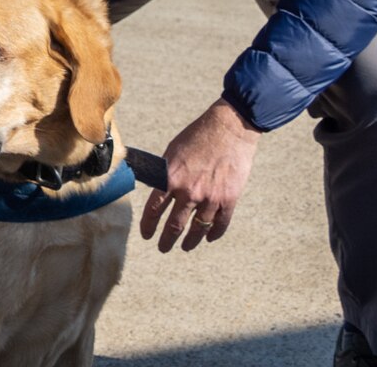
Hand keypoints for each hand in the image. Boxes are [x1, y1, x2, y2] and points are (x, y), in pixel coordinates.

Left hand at [139, 99, 262, 253]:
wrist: (229, 128)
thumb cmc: (197, 135)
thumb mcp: (172, 151)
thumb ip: (164, 173)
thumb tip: (154, 188)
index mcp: (171, 178)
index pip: (154, 209)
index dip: (148, 225)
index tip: (146, 235)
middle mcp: (189, 191)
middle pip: (175, 225)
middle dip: (167, 240)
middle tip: (163, 248)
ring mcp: (210, 198)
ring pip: (198, 229)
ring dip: (190, 241)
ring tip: (185, 247)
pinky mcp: (229, 199)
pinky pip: (220, 224)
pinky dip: (213, 234)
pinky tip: (208, 238)